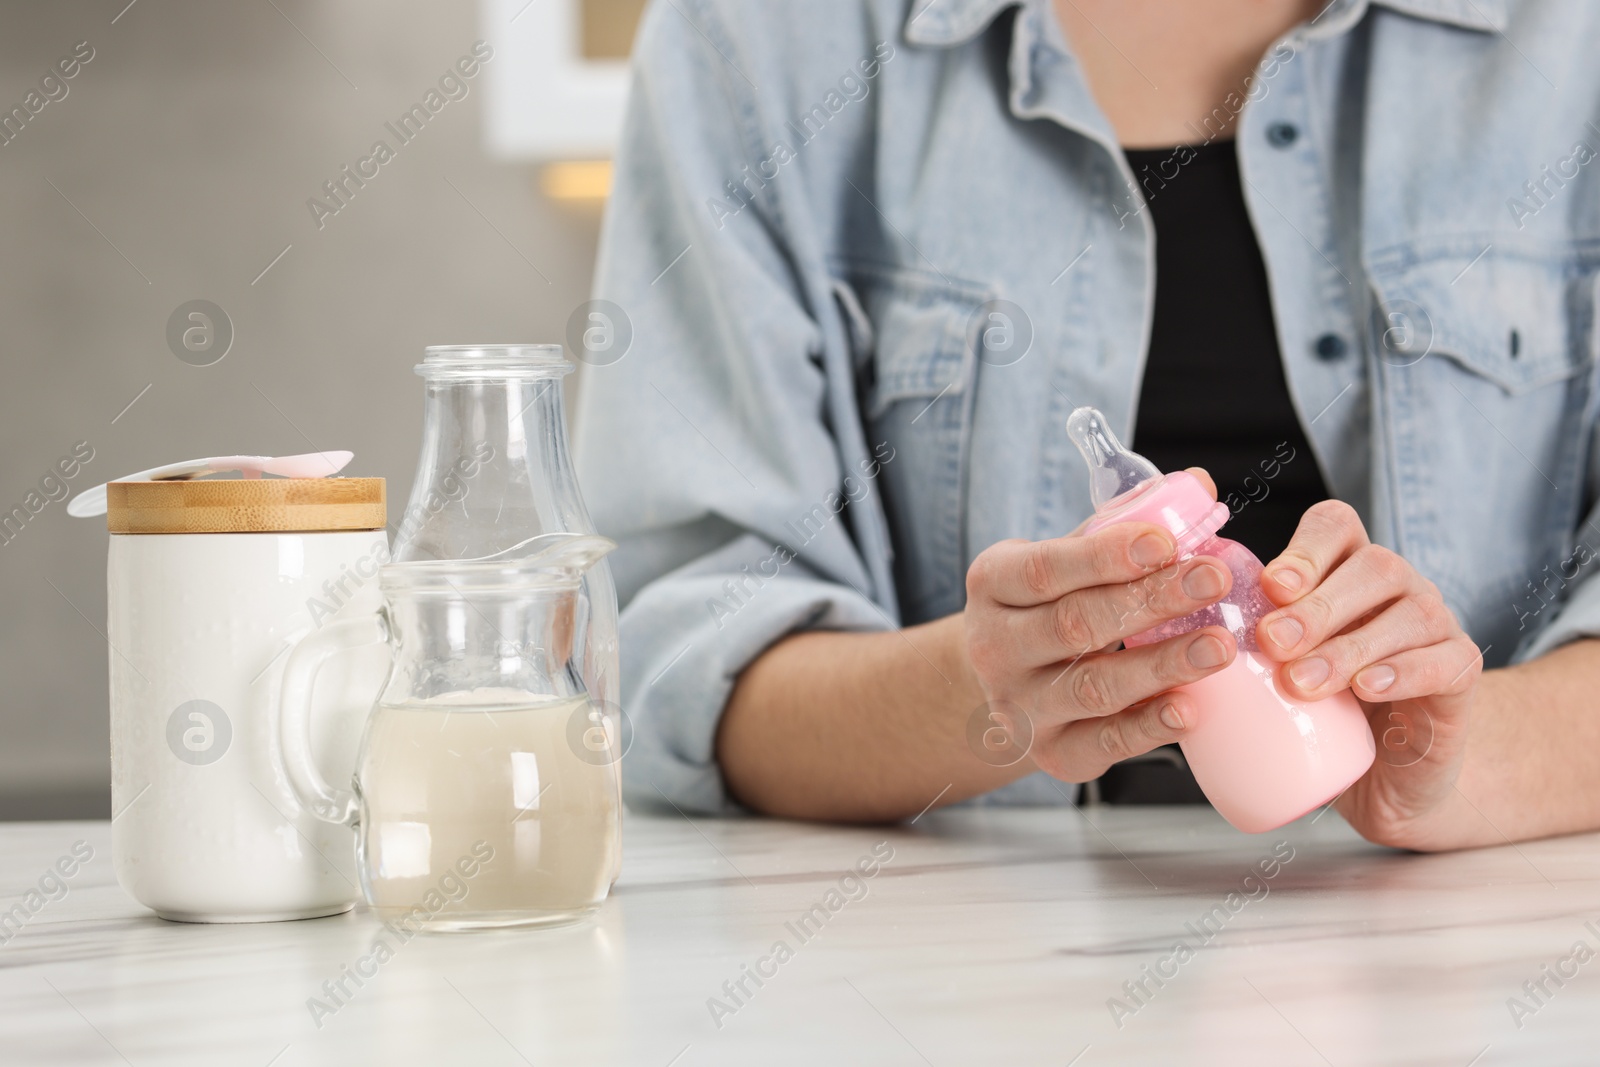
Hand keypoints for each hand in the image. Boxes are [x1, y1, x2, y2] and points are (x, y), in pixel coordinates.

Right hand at [963, 504, 1236, 783]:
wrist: (1006, 678)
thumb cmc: (1048, 604)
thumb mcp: (1065, 556)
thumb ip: (1123, 524)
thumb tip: (1195, 484)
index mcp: (993, 583)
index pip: (1044, 568)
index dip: (1105, 555)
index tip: (1165, 540)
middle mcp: (994, 647)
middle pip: (1074, 624)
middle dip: (1150, 601)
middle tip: (1212, 579)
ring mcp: (1019, 706)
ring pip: (1093, 687)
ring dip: (1161, 665)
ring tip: (1219, 645)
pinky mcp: (1050, 753)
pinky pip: (1102, 744)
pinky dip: (1148, 729)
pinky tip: (1189, 709)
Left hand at [1256, 500, 1483, 848]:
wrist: (1387, 777)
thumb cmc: (1320, 713)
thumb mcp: (1272, 670)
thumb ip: (1230, 638)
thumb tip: (1150, 624)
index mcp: (1345, 572)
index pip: (1336, 527)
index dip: (1306, 548)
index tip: (1270, 584)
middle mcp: (1395, 590)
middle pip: (1372, 567)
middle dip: (1317, 603)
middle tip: (1273, 642)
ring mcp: (1434, 628)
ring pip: (1408, 612)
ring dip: (1349, 644)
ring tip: (1303, 682)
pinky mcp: (1459, 677)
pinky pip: (1446, 661)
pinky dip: (1405, 672)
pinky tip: (1367, 689)